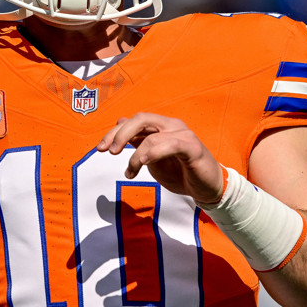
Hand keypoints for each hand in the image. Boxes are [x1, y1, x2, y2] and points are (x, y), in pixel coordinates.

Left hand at [97, 112, 223, 203]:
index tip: (100, 148)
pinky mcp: (193, 147)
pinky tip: (143, 162)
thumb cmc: (180, 172)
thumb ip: (138, 144)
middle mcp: (171, 125)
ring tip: (130, 172)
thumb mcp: (152, 159)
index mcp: (161, 126)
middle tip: (110, 152)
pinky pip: (170, 144)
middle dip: (120, 134)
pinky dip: (154, 152)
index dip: (114, 132)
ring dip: (135, 155)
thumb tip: (118, 129)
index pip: (133, 121)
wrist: (207, 187)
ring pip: (152, 134)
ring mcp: (183, 134)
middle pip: (140, 119)